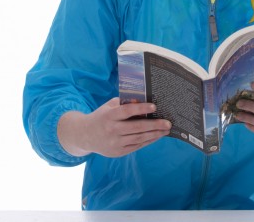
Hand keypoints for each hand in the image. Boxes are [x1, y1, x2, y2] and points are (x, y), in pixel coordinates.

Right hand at [57, 98, 171, 157]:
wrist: (85, 136)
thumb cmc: (101, 117)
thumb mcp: (109, 107)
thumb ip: (124, 103)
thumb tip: (142, 100)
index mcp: (109, 116)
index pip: (127, 111)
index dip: (141, 108)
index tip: (155, 106)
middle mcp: (112, 130)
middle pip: (137, 127)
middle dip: (155, 125)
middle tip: (168, 123)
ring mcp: (115, 143)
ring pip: (139, 138)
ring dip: (155, 134)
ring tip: (166, 130)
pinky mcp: (118, 152)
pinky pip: (136, 146)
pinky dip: (148, 141)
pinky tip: (156, 136)